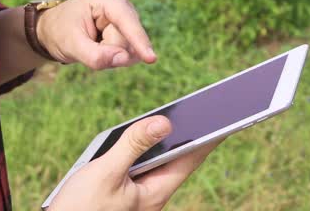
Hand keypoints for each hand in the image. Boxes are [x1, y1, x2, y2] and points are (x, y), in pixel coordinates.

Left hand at [37, 0, 157, 69]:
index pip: (125, 20)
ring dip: (113, 51)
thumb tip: (124, 58)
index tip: (151, 59)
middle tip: (88, 45)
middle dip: (110, 49)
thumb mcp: (71, 47)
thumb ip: (95, 56)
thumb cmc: (60, 33)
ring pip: (130, 42)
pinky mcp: (128, 17)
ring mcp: (125, 6)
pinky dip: (117, 50)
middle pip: (127, 36)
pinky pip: (131, 43)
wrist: (56, 28)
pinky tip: (103, 43)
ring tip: (93, 43)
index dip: (138, 40)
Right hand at [48, 116, 219, 210]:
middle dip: (191, 135)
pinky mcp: (125, 196)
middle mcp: (152, 195)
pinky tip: (141, 137)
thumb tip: (164, 122)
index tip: (229, 118)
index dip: (211, 137)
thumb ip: (134, 145)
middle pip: (178, 159)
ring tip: (182, 116)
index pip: (191, 158)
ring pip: (158, 163)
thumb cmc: (80, 209)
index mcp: (155, 192)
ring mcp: (139, 196)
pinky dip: (143, 151)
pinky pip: (141, 169)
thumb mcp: (106, 172)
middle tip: (208, 108)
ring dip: (165, 142)